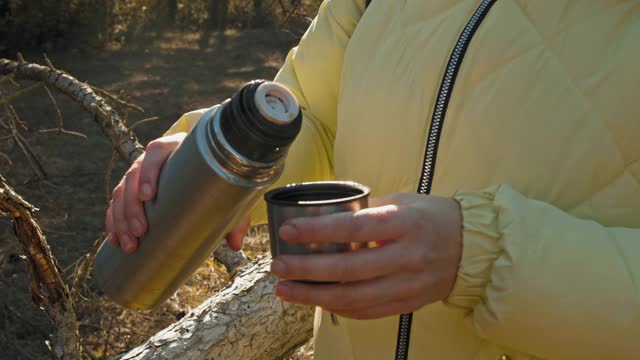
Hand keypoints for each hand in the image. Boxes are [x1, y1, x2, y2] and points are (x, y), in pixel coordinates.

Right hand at [105, 132, 249, 252]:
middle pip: (133, 175)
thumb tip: (235, 244)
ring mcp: (139, 172)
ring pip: (121, 192)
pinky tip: (114, 240)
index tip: (149, 196)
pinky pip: (116, 204)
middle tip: (141, 232)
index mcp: (177, 147)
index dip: (149, 172)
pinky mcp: (133, 189)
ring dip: (121, 219)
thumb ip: (235, 213)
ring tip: (129, 244)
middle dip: (133, 206)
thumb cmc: (218, 177)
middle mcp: (153, 158)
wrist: (207, 166)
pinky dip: (113, 222)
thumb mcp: (228, 191)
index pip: (156, 151)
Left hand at [270, 193, 461, 319]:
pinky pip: (367, 311)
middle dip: (306, 270)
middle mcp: (407, 257)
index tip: (288, 232)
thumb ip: (365, 212)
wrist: (473, 247)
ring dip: (313, 295)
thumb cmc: (432, 217)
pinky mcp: (408, 304)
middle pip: (348, 269)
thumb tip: (324, 219)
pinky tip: (315, 300)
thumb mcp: (402, 202)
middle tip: (278, 266)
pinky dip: (338, 307)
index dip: (317, 232)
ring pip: (353, 298)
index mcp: (404, 224)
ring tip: (285, 288)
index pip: (353, 230)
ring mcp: (409, 285)